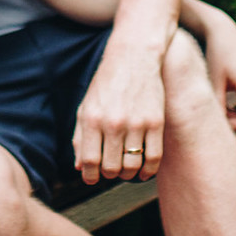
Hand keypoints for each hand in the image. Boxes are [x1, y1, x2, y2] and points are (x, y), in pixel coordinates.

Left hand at [73, 38, 165, 183]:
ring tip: (126, 169)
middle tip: (110, 170)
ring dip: (128, 174)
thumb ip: (80, 137)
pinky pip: (154, 157)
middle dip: (109, 174)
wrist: (134, 57)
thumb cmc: (106, 83)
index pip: (89, 161)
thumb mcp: (86, 106)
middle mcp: (113, 123)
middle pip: (111, 168)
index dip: (89, 175)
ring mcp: (136, 123)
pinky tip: (144, 171)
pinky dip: (148, 170)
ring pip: (132, 166)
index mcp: (92, 119)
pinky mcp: (156, 122)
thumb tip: (79, 167)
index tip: (91, 178)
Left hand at [194, 3, 235, 145]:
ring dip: (230, 119)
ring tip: (209, 112)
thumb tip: (213, 131)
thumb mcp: (212, 81)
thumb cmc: (215, 54)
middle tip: (208, 129)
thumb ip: (215, 106)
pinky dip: (231, 111)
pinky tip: (216, 105)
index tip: (220, 150)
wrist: (223, 31)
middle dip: (231, 129)